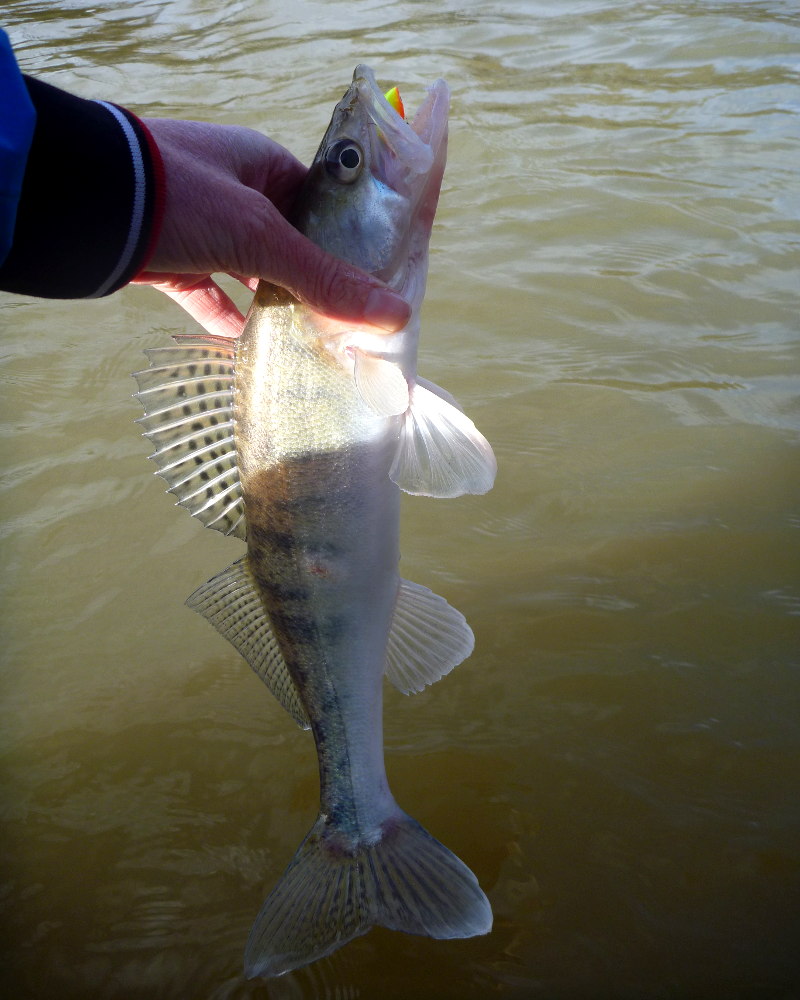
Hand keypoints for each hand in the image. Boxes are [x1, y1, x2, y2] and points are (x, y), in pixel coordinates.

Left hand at [132, 119, 410, 338]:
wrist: (84, 207)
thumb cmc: (179, 195)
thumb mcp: (259, 234)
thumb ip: (323, 278)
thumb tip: (395, 314)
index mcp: (262, 165)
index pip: (320, 207)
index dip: (348, 245)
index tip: (375, 284)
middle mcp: (234, 193)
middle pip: (288, 245)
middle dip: (314, 284)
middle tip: (348, 325)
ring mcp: (199, 228)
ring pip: (251, 272)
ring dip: (274, 305)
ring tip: (310, 342)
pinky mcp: (170, 261)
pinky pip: (209, 295)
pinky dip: (228, 320)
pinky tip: (251, 348)